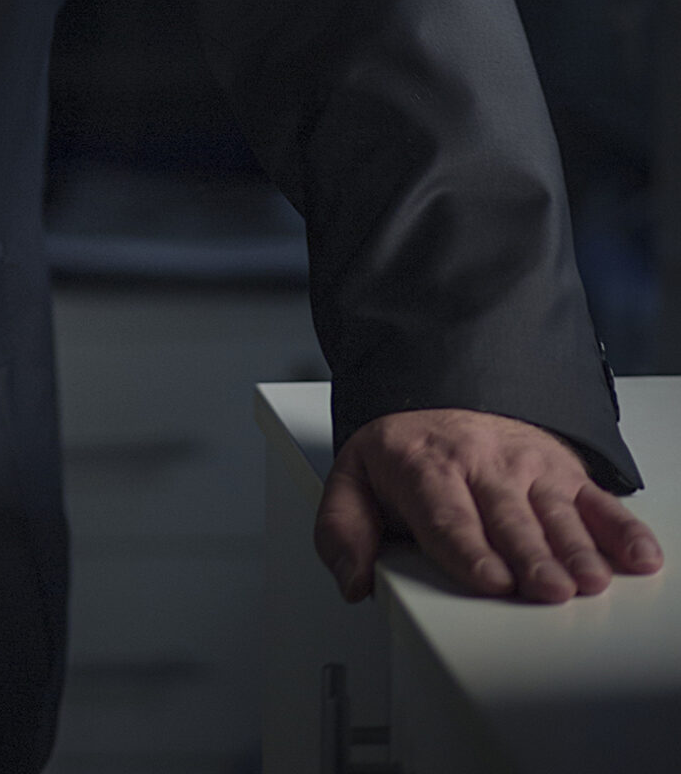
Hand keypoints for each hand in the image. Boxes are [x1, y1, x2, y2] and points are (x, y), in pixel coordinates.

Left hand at [315, 407, 663, 603]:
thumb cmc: (404, 452)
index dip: (470, 550)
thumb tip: (352, 578)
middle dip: (530, 556)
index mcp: (425, 467)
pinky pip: (594, 500)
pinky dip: (620, 528)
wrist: (439, 389)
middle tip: (548, 589)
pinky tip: (636, 554)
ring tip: (588, 580)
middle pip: (508, 519)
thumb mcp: (353, 479)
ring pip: (553, 511)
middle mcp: (479, 463)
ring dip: (575, 547)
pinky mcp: (561, 472)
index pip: (447, 515)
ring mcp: (525, 466)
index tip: (490, 580)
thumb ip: (343, 531)